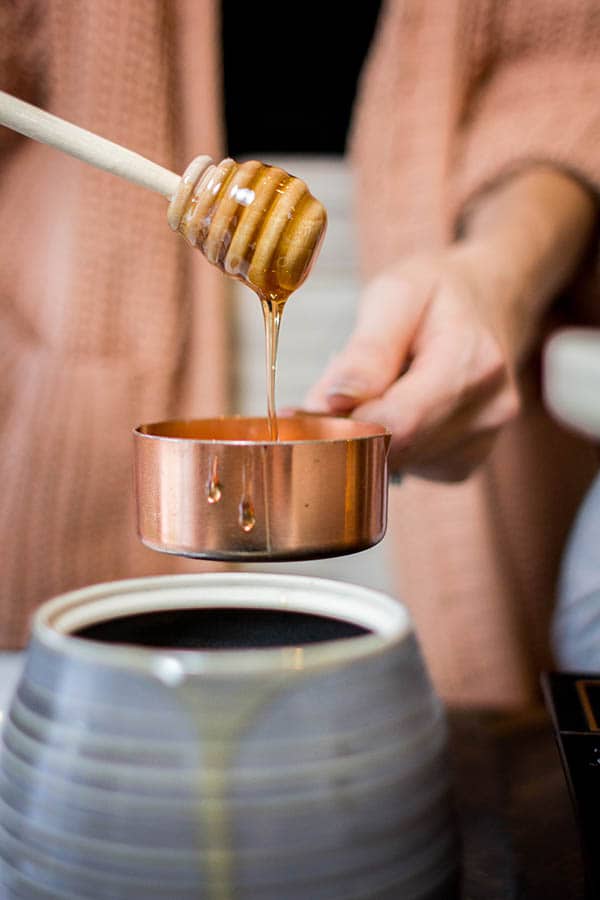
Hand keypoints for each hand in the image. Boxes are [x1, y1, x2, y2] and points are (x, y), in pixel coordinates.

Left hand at [306, 245, 520, 481]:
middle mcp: (488, 409)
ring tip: (379, 391)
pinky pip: (411, 467)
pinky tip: (401, 408)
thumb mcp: (396, 294)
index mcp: (473, 361)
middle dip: (355, 427)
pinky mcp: (467, 461)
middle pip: (396, 447)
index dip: (347, 424)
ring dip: (373, 435)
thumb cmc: (438, 295)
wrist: (491, 301)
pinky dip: (393, 444)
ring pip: (399, 462)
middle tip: (335, 396)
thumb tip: (331, 403)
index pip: (399, 422)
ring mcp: (483, 441)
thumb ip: (366, 351)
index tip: (313, 409)